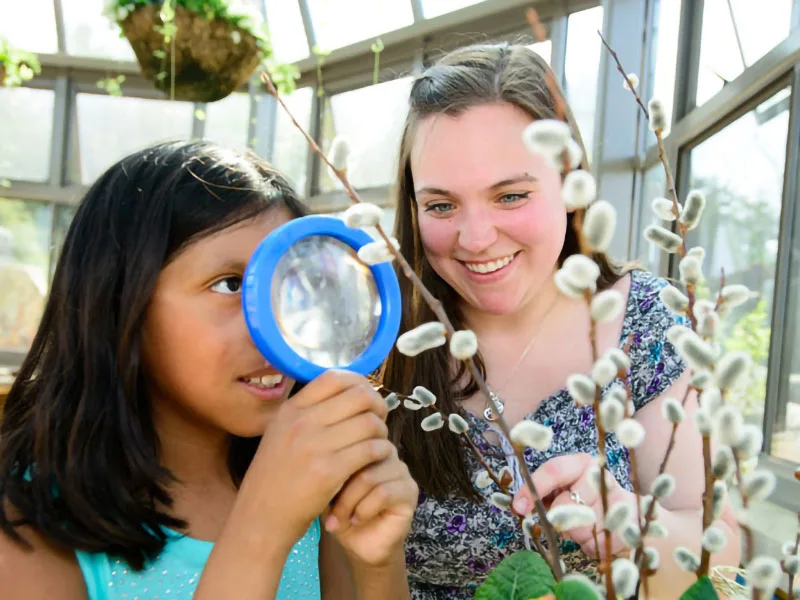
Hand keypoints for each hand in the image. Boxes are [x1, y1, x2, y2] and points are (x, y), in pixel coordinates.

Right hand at [232, 370, 394, 547]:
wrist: (260, 518)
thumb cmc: (274, 478)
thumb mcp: (280, 434)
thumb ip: (306, 414)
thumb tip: (345, 393)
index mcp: (290, 410)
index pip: (334, 377)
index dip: (359, 384)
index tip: (365, 399)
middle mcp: (301, 422)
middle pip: (359, 396)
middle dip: (377, 406)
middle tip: (379, 420)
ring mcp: (314, 446)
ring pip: (370, 423)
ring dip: (381, 432)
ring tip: (377, 442)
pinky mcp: (329, 471)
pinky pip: (370, 449)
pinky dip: (380, 451)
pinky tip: (376, 459)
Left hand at [324, 448, 418, 566]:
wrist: (361, 545)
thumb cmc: (343, 512)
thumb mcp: (329, 488)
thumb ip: (330, 468)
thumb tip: (319, 457)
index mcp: (367, 444)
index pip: (352, 442)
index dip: (335, 463)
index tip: (321, 487)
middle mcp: (387, 453)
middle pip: (359, 458)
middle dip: (340, 486)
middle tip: (328, 508)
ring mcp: (400, 471)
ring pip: (369, 477)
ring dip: (350, 501)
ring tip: (340, 518)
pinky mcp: (409, 491)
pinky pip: (383, 493)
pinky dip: (364, 509)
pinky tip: (356, 520)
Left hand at [512, 453, 632, 558]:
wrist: (628, 523)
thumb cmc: (587, 506)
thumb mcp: (564, 493)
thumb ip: (544, 494)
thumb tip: (520, 505)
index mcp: (582, 464)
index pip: (554, 470)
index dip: (534, 488)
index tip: (519, 506)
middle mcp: (601, 476)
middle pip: (565, 503)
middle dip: (558, 518)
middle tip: (562, 521)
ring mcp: (619, 500)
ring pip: (580, 526)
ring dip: (576, 534)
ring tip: (586, 528)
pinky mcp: (632, 525)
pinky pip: (597, 543)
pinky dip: (592, 546)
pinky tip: (599, 538)